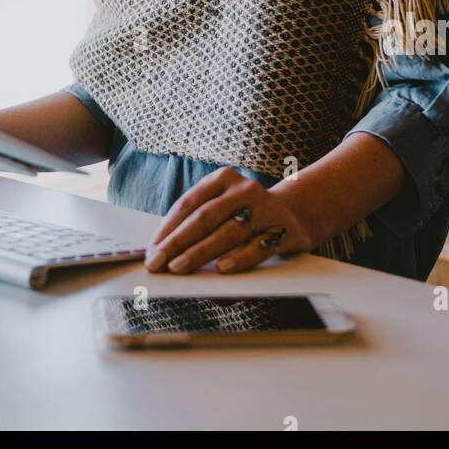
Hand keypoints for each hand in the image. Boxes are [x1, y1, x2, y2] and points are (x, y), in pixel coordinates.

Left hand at [144, 167, 315, 274]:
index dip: (167, 228)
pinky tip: (222, 269)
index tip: (150, 250)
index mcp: (223, 179)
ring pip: (228, 232)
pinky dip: (240, 258)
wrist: (299, 212)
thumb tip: (171, 261)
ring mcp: (266, 208)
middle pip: (205, 217)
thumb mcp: (226, 212)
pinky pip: (259, 246)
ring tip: (180, 268)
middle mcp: (244, 190)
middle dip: (177, 242)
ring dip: (201, 252)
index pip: (188, 203)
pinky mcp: (285, 229)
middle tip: (158, 263)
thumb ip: (202, 230)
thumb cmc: (250, 216)